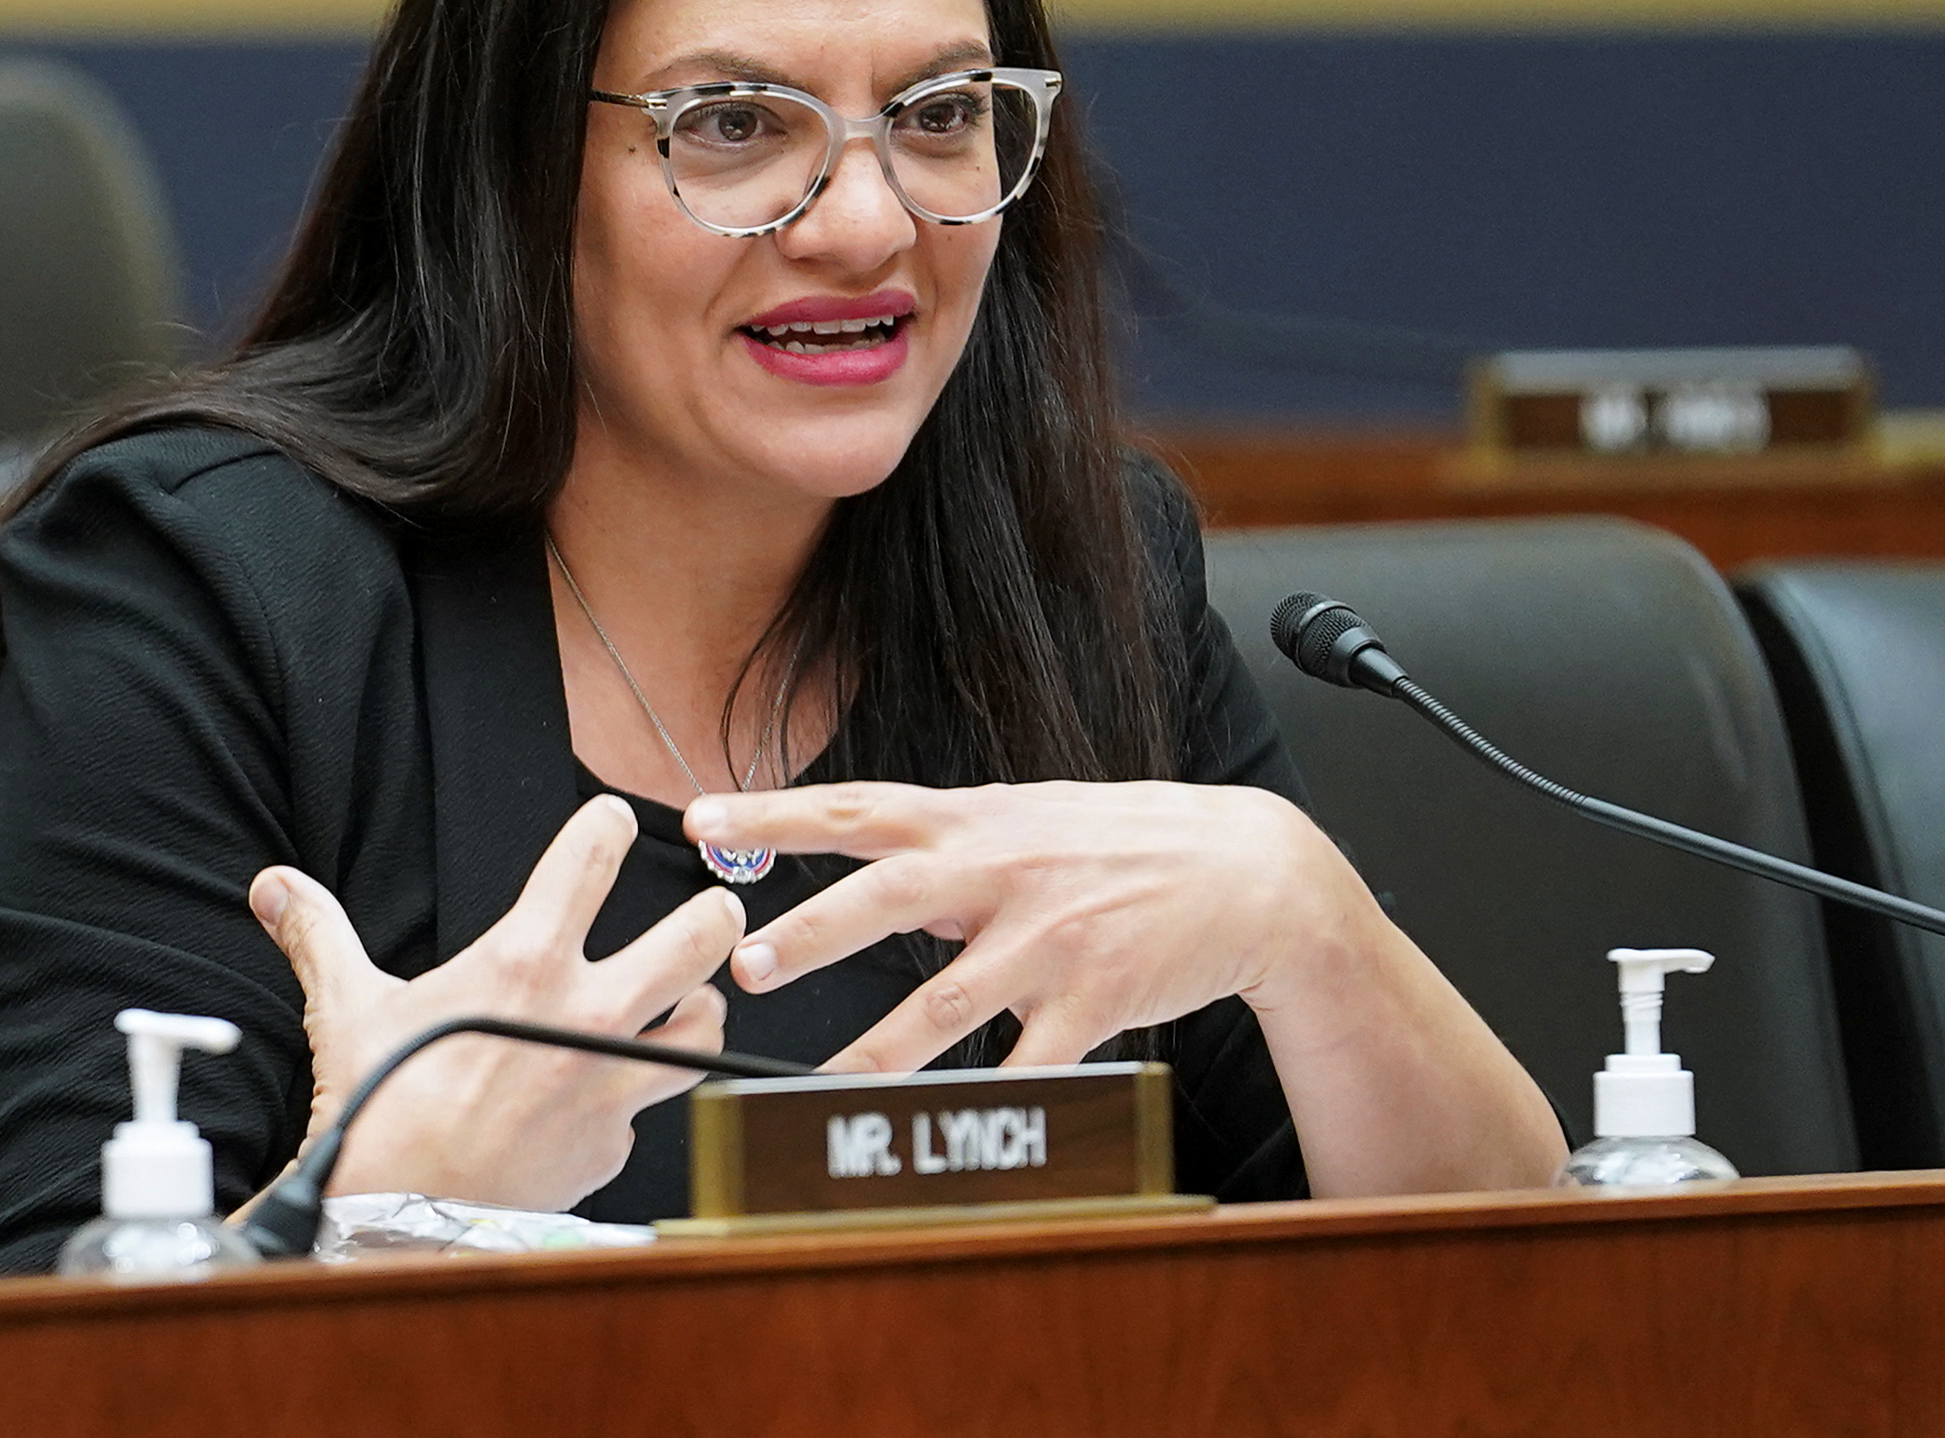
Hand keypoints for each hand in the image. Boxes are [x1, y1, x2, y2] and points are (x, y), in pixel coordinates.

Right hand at [249, 793, 744, 1208]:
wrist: (394, 1217)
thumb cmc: (376, 1105)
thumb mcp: (348, 1007)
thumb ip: (320, 934)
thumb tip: (273, 886)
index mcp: (525, 962)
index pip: (591, 857)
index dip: (606, 825)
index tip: (610, 821)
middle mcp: (586, 1014)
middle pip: (699, 938)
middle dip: (716, 914)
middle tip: (715, 907)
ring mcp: (609, 1083)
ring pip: (705, 1026)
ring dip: (701, 1008)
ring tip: (688, 999)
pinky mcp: (613, 1143)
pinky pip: (651, 1108)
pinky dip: (639, 1096)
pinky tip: (613, 1094)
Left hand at [685, 780, 1367, 1073]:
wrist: (1246, 868)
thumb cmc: (1122, 843)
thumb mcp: (1027, 818)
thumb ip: (947, 845)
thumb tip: (865, 869)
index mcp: (973, 822)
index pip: (854, 809)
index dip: (773, 815)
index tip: (698, 821)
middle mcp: (1003, 871)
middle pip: (888, 898)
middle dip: (813, 933)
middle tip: (747, 966)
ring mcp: (1050, 937)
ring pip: (947, 1002)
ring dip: (879, 1049)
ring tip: (820, 1083)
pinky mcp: (1096, 998)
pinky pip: (1030, 1065)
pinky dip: (993, 1104)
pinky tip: (951, 1135)